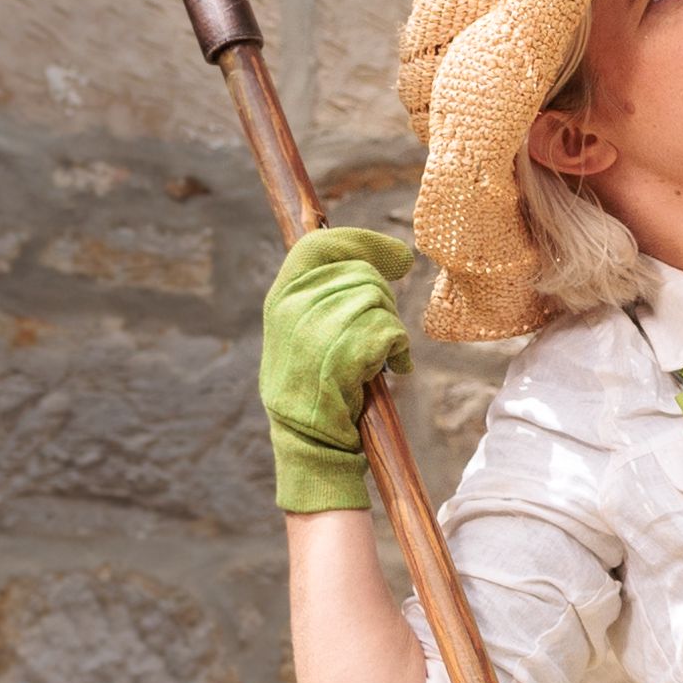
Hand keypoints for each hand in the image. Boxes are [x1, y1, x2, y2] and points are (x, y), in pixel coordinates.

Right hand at [260, 223, 415, 512]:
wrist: (308, 439)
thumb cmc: (315, 382)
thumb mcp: (304, 328)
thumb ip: (326, 291)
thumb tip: (389, 253)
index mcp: (282, 296)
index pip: (322, 245)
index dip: (364, 243)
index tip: (399, 256)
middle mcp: (292, 308)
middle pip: (363, 275)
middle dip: (385, 300)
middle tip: (380, 333)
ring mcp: (314, 331)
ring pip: (378, 302)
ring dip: (390, 329)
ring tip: (379, 356)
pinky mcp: (341, 355)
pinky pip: (391, 331)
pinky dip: (400, 350)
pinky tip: (391, 369)